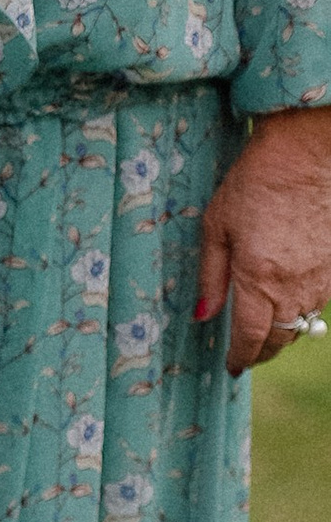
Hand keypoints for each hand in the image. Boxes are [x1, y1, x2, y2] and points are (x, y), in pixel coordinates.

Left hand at [195, 106, 330, 372]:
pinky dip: (303, 307)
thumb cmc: (254, 183)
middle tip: (247, 355)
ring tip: (265, 328)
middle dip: (262, 352)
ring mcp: (322, 279)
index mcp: (259, 279)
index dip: (240, 358)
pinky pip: (320, 301)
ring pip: (303, 322)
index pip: (251, 338)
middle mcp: (295, 286)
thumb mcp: (216, 226)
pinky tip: (289, 297)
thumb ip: (211, 277)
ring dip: (284, 331)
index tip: (231, 367)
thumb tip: (203, 316)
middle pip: (280, 339)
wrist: (307, 154)